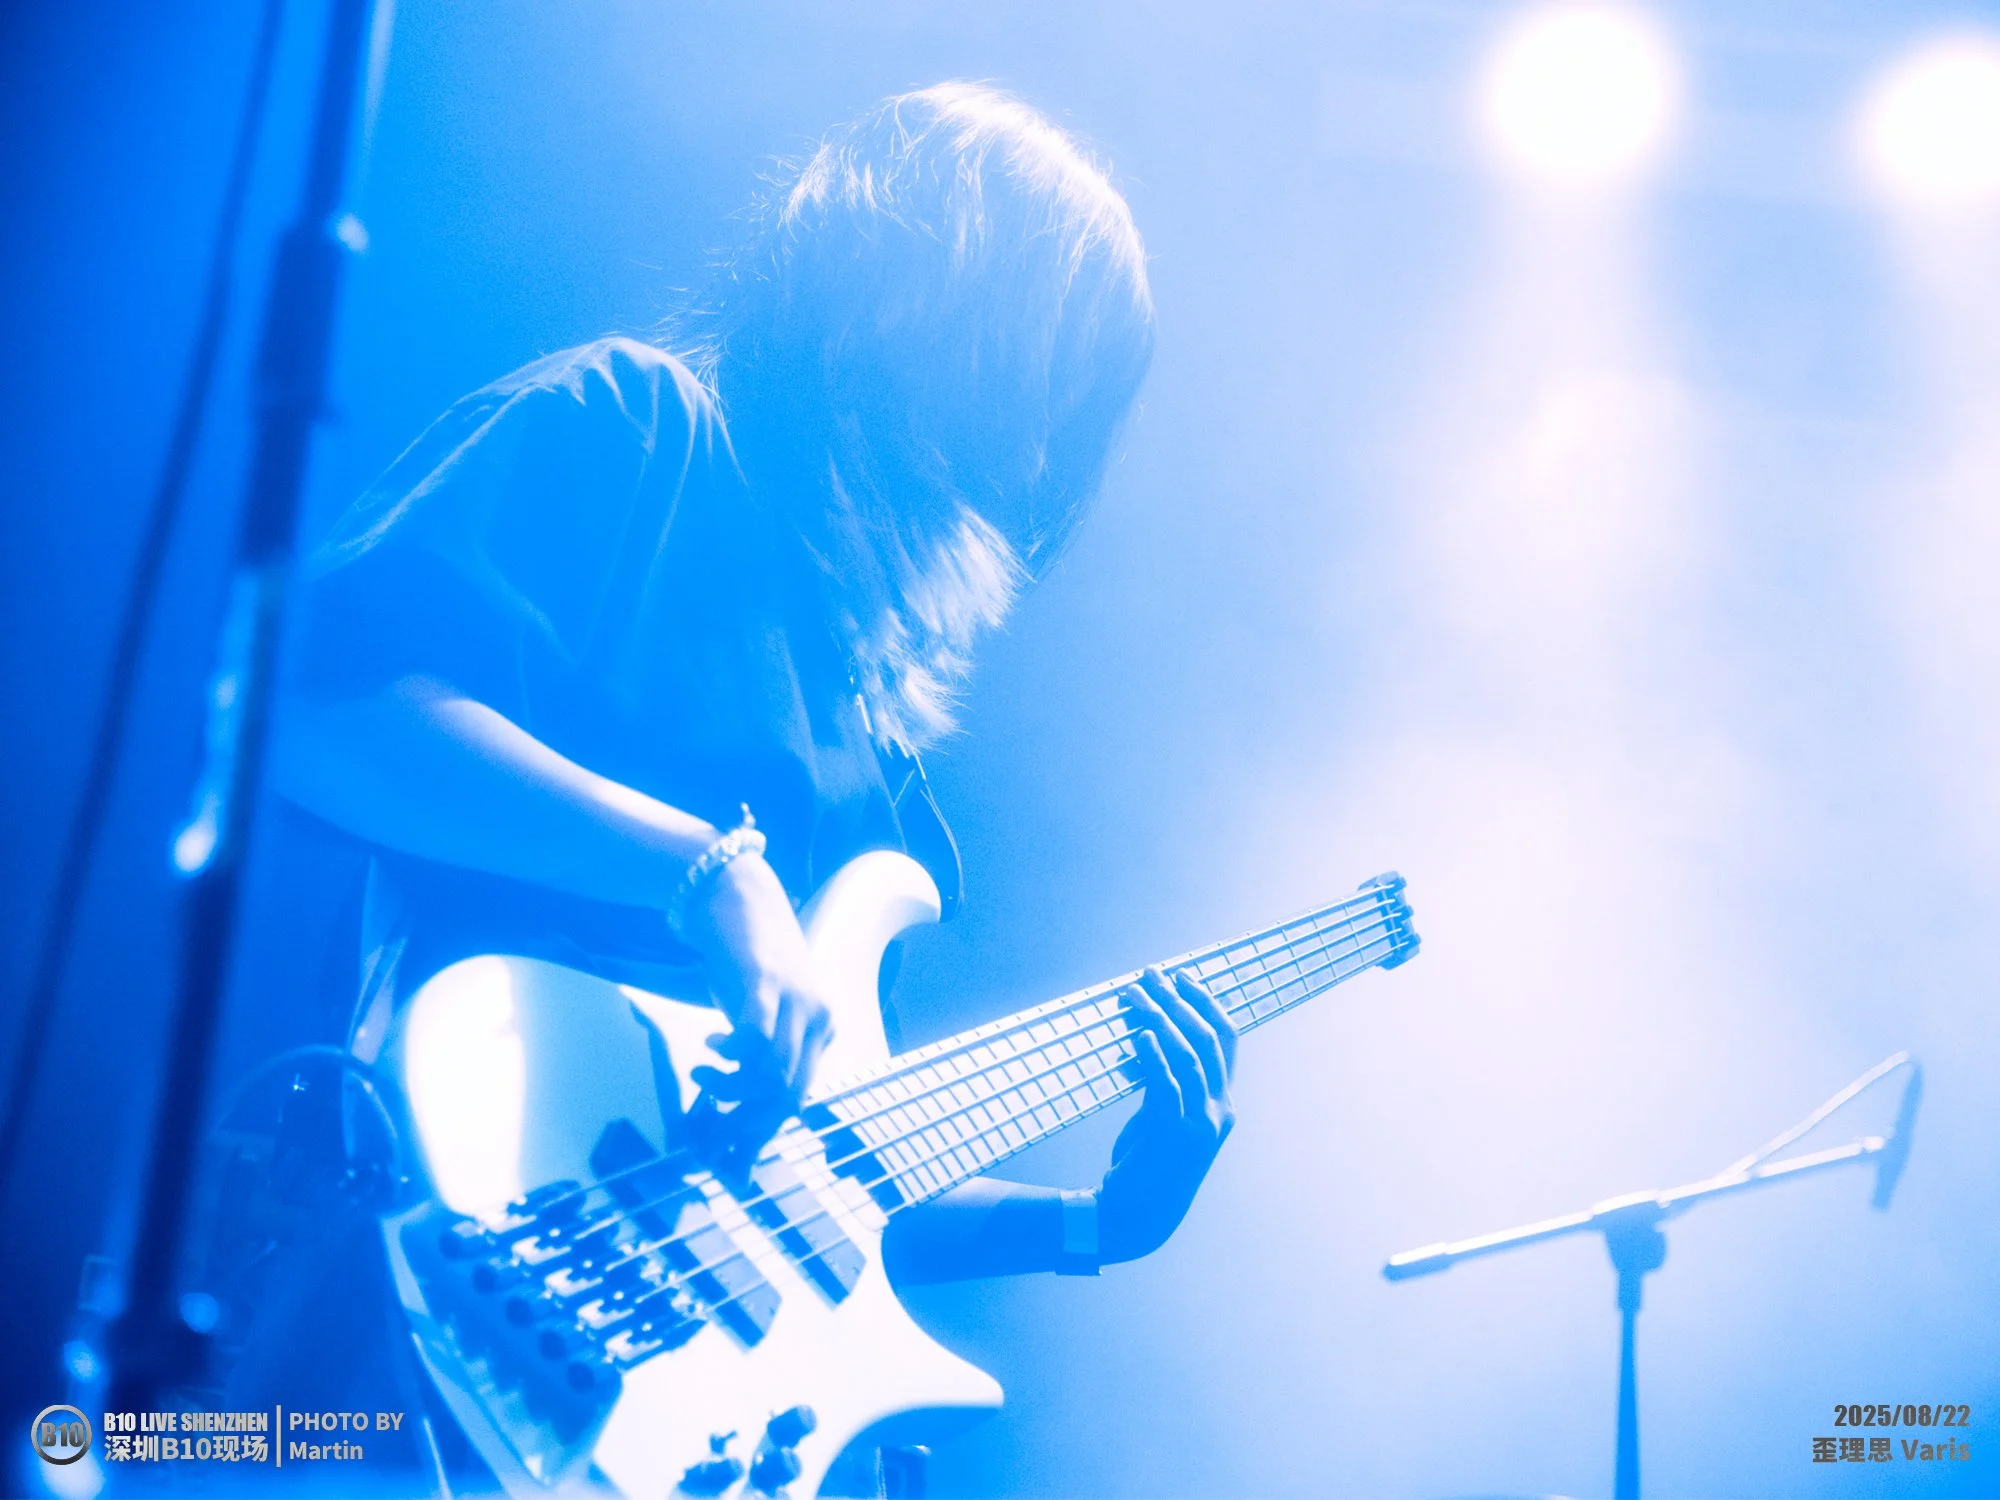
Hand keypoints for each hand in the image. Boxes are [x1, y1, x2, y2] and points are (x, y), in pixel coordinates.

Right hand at [673, 850, 834, 1164]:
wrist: (736, 898)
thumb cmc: (746, 963)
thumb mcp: (762, 1016)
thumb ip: (759, 1058)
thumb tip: (740, 1110)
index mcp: (822, 1031)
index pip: (797, 1099)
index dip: (760, 1129)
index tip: (727, 1149)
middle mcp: (819, 1019)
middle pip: (788, 1096)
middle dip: (743, 1121)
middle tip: (706, 1121)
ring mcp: (797, 1001)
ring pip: (773, 1076)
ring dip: (729, 1088)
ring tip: (702, 1073)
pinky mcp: (767, 984)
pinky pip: (754, 1039)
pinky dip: (728, 1054)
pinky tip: (709, 1043)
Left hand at [1098, 966, 1237, 1262]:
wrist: (1134, 1217)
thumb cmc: (1146, 1164)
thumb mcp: (1162, 1118)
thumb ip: (1165, 1082)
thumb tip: (1145, 1036)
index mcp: (1223, 1105)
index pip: (1227, 1040)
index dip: (1207, 1003)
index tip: (1182, 976)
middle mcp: (1219, 1111)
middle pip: (1207, 1040)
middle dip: (1179, 1000)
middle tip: (1151, 975)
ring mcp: (1199, 1124)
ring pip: (1186, 1056)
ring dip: (1158, 1019)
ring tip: (1134, 995)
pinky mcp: (1172, 1133)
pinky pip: (1166, 1084)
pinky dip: (1153, 1056)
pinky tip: (1137, 1035)